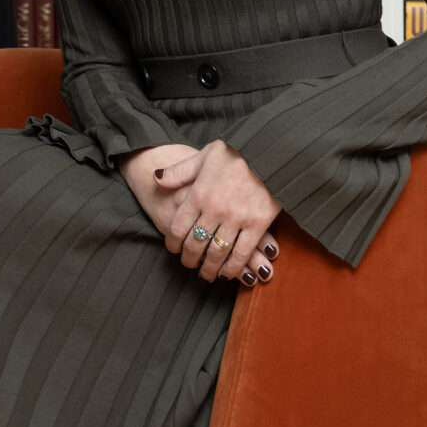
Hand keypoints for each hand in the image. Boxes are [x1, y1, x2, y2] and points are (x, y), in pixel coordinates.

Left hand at [118, 142, 279, 287]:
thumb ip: (180, 171)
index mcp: (199, 193)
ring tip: (206, 275)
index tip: (174, 249)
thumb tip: (156, 178)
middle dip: (189, 259)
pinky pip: (241, 253)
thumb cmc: (237, 152)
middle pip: (195, 244)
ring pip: (216, 253)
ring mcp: (236, 218)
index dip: (173, 243)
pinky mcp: (258, 224)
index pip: (178, 227)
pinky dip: (232, 267)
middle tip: (189, 265)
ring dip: (209, 268)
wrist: (270, 151)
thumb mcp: (204, 155)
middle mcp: (214, 208)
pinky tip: (228, 274)